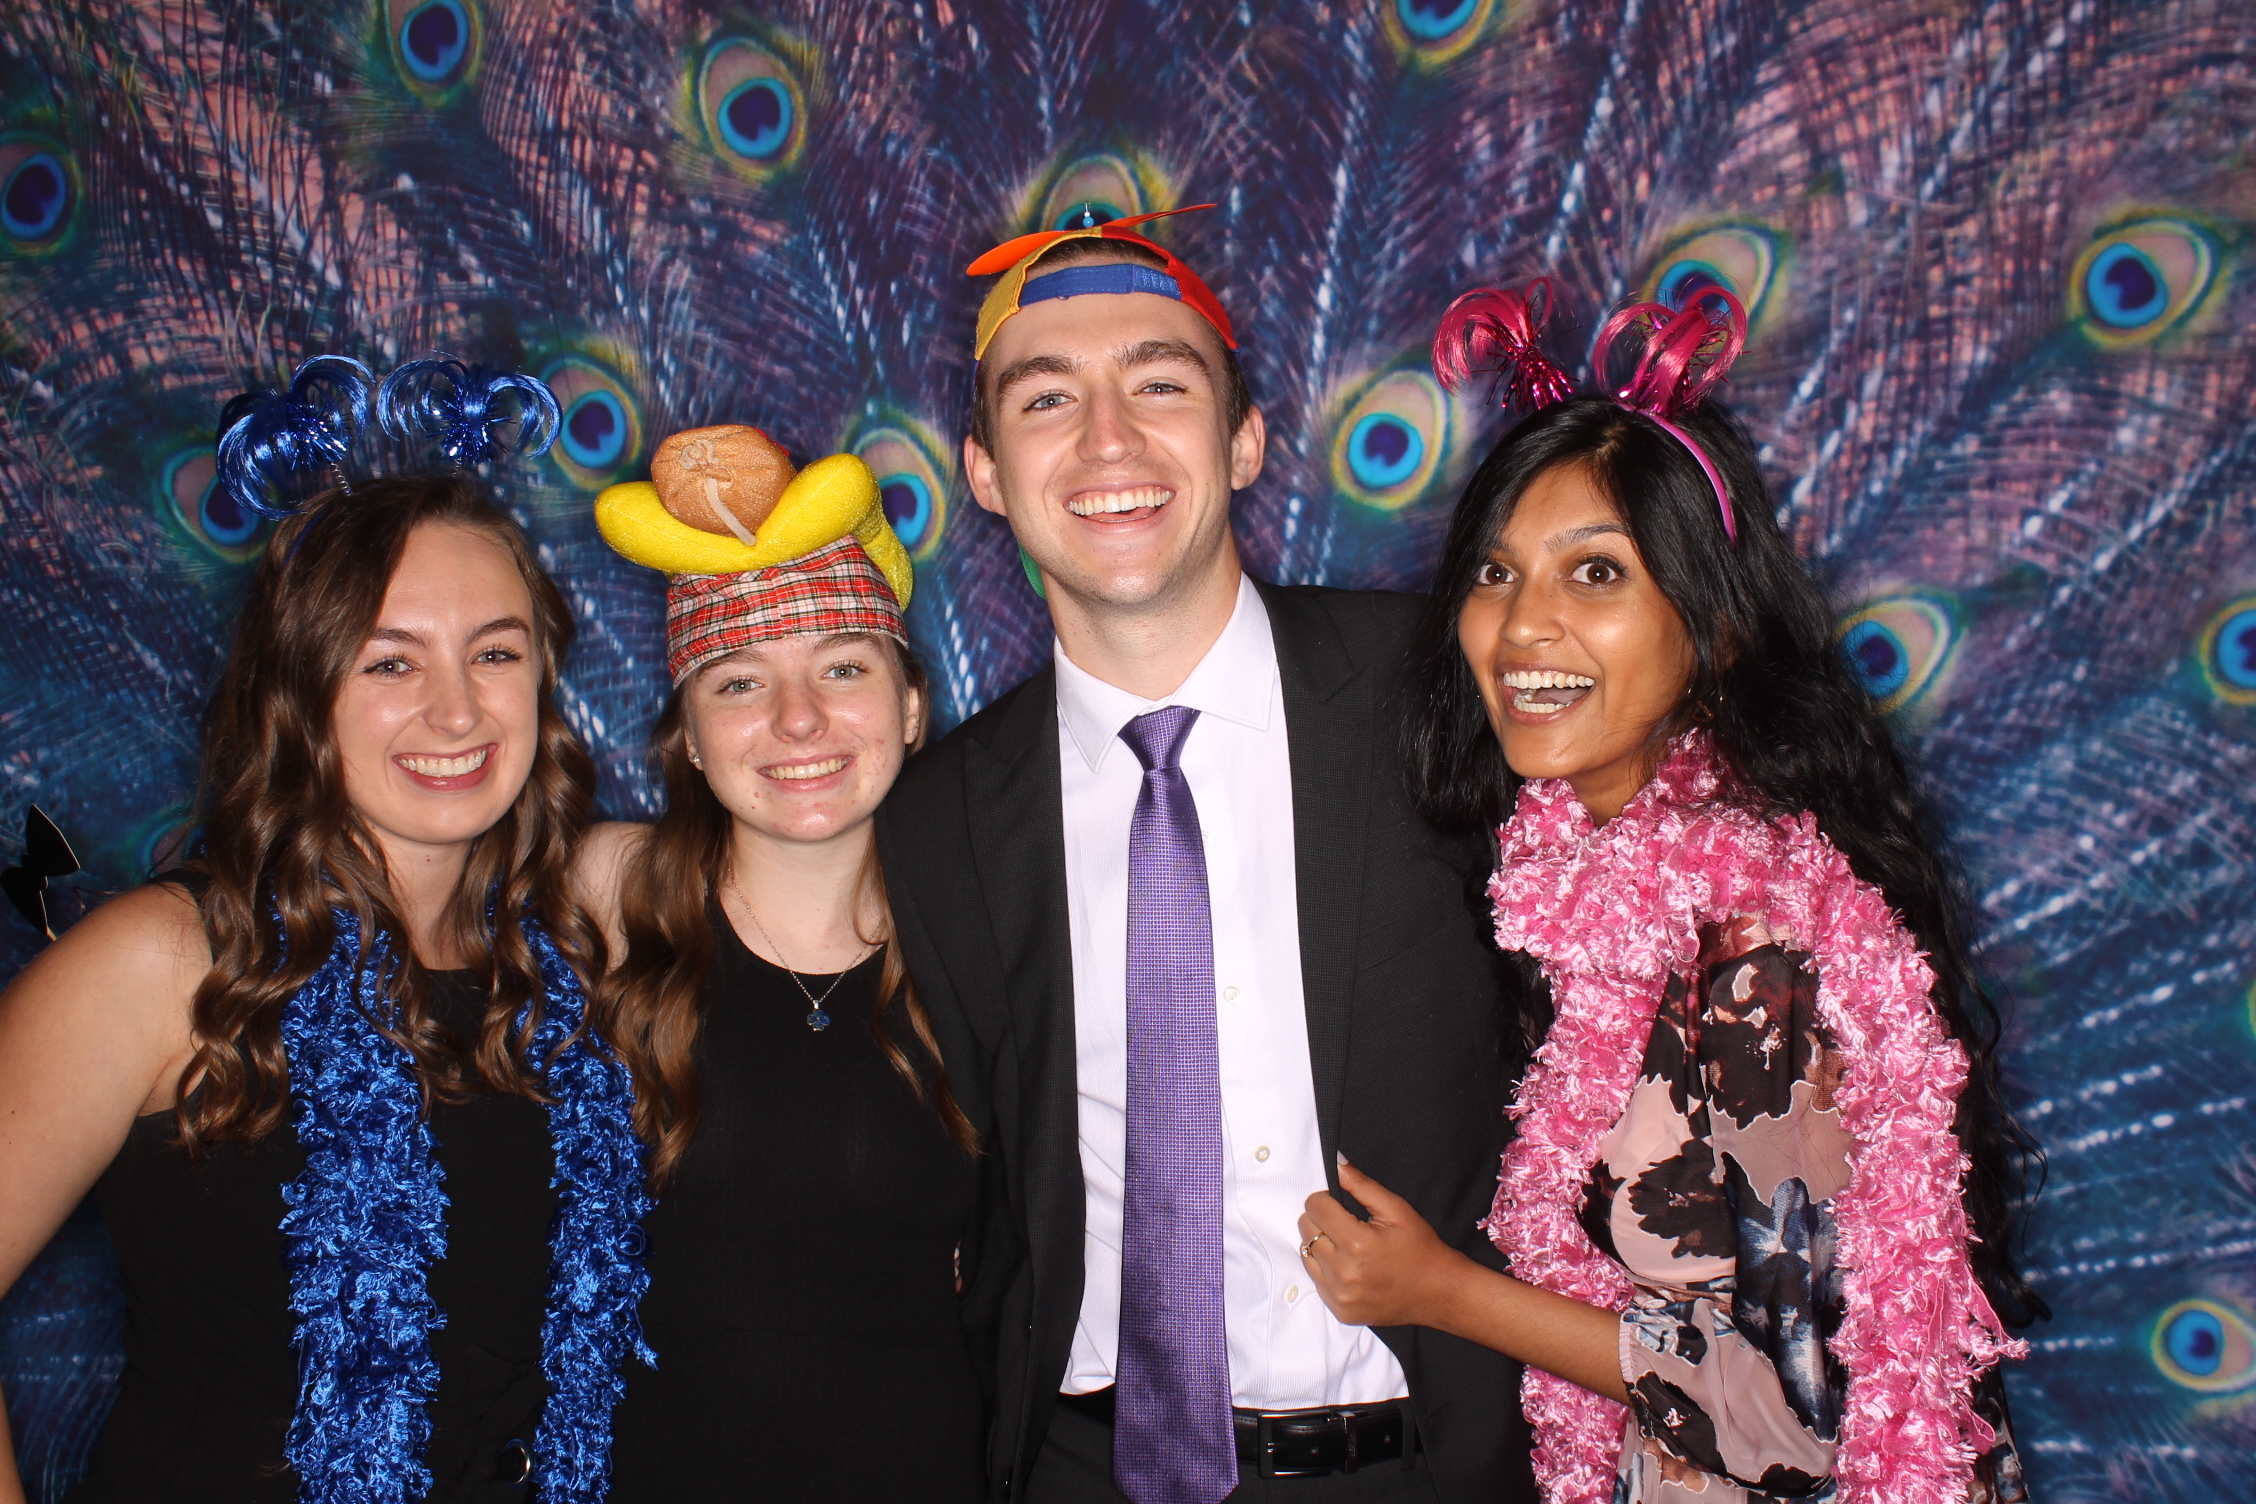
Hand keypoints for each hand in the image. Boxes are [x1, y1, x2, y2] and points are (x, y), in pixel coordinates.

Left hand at [1296, 1157, 1473, 1329]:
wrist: (1439, 1292)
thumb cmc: (1420, 1248)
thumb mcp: (1397, 1209)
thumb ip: (1361, 1184)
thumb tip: (1336, 1163)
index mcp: (1357, 1243)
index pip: (1314, 1207)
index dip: (1326, 1199)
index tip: (1341, 1204)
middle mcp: (1344, 1273)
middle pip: (1306, 1229)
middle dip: (1322, 1220)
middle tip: (1347, 1224)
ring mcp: (1340, 1296)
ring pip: (1306, 1254)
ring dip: (1321, 1245)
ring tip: (1347, 1246)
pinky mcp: (1340, 1311)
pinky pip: (1315, 1280)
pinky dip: (1326, 1269)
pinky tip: (1349, 1267)